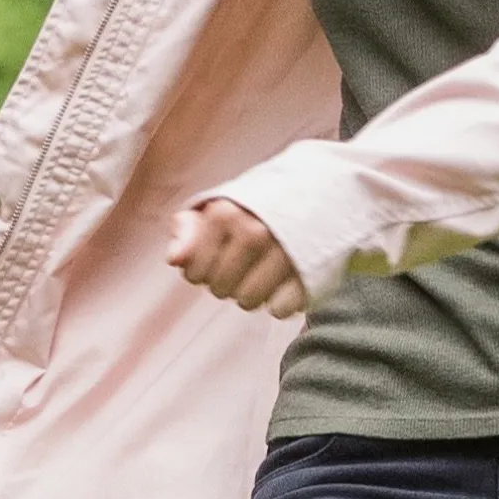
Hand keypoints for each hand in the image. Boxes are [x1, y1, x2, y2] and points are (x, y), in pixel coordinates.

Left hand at [167, 198, 306, 318]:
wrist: (323, 189)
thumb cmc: (259, 207)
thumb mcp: (220, 206)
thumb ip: (188, 230)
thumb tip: (174, 259)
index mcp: (226, 213)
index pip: (195, 273)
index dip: (203, 271)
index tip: (219, 257)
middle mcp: (255, 232)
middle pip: (221, 291)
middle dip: (229, 282)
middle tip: (247, 262)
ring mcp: (284, 253)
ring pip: (249, 302)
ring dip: (254, 294)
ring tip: (267, 271)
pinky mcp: (309, 273)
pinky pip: (279, 309)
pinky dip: (282, 302)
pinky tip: (288, 279)